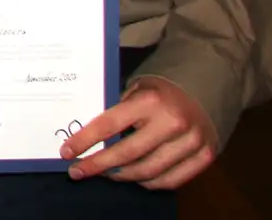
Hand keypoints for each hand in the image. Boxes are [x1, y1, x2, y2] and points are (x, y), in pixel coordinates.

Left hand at [61, 75, 217, 189]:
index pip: (108, 125)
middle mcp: (172, 122)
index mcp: (150, 101)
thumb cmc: (160, 91)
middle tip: (77, 172)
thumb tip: (85, 136)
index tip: (66, 152)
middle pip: (127, 154)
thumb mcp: (135, 88)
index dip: (85, 141)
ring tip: (105, 174)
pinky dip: (148, 182)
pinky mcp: (204, 156)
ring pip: (148, 171)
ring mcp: (191, 142)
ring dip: (121, 176)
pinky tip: (133, 177)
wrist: (205, 89)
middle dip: (98, 165)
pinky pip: (170, 180)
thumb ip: (116, 109)